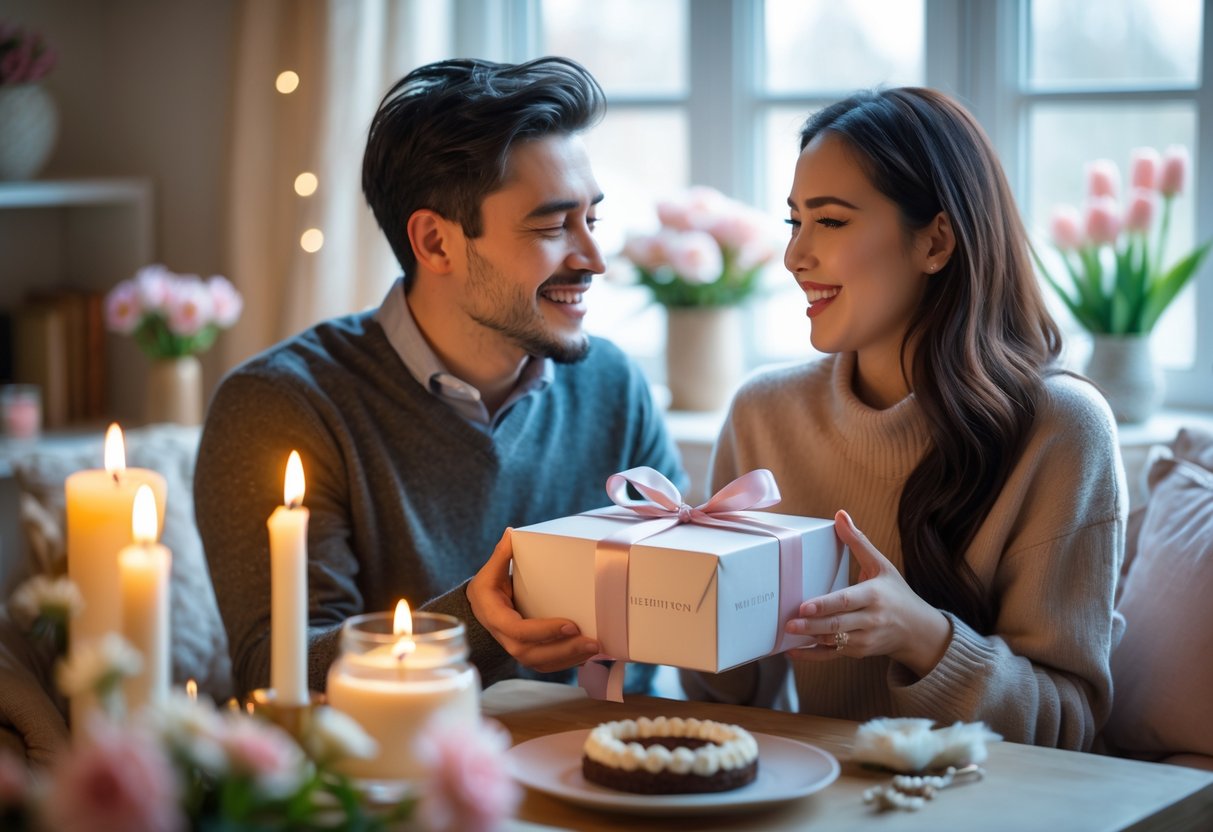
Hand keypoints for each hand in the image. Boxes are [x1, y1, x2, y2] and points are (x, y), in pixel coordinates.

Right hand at [467, 529, 600, 672]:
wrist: (479, 613)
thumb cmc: (487, 591)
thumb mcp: (489, 573)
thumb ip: (501, 556)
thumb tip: (511, 533)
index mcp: (497, 619)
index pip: (520, 631)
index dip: (544, 631)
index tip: (570, 624)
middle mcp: (506, 640)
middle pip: (534, 653)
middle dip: (565, 650)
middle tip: (592, 642)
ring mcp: (518, 651)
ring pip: (543, 663)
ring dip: (570, 658)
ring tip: (595, 648)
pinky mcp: (530, 655)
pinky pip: (548, 665)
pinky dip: (568, 662)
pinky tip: (588, 655)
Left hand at [783, 510, 951, 677]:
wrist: (918, 631)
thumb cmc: (897, 594)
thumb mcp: (881, 566)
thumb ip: (858, 542)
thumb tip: (840, 515)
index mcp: (874, 596)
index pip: (847, 601)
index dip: (825, 605)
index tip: (805, 605)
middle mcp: (871, 620)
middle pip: (838, 624)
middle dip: (812, 625)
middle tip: (789, 623)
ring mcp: (865, 640)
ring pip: (834, 642)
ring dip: (810, 639)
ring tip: (787, 633)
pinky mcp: (859, 652)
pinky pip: (832, 655)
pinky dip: (812, 655)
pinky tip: (793, 651)